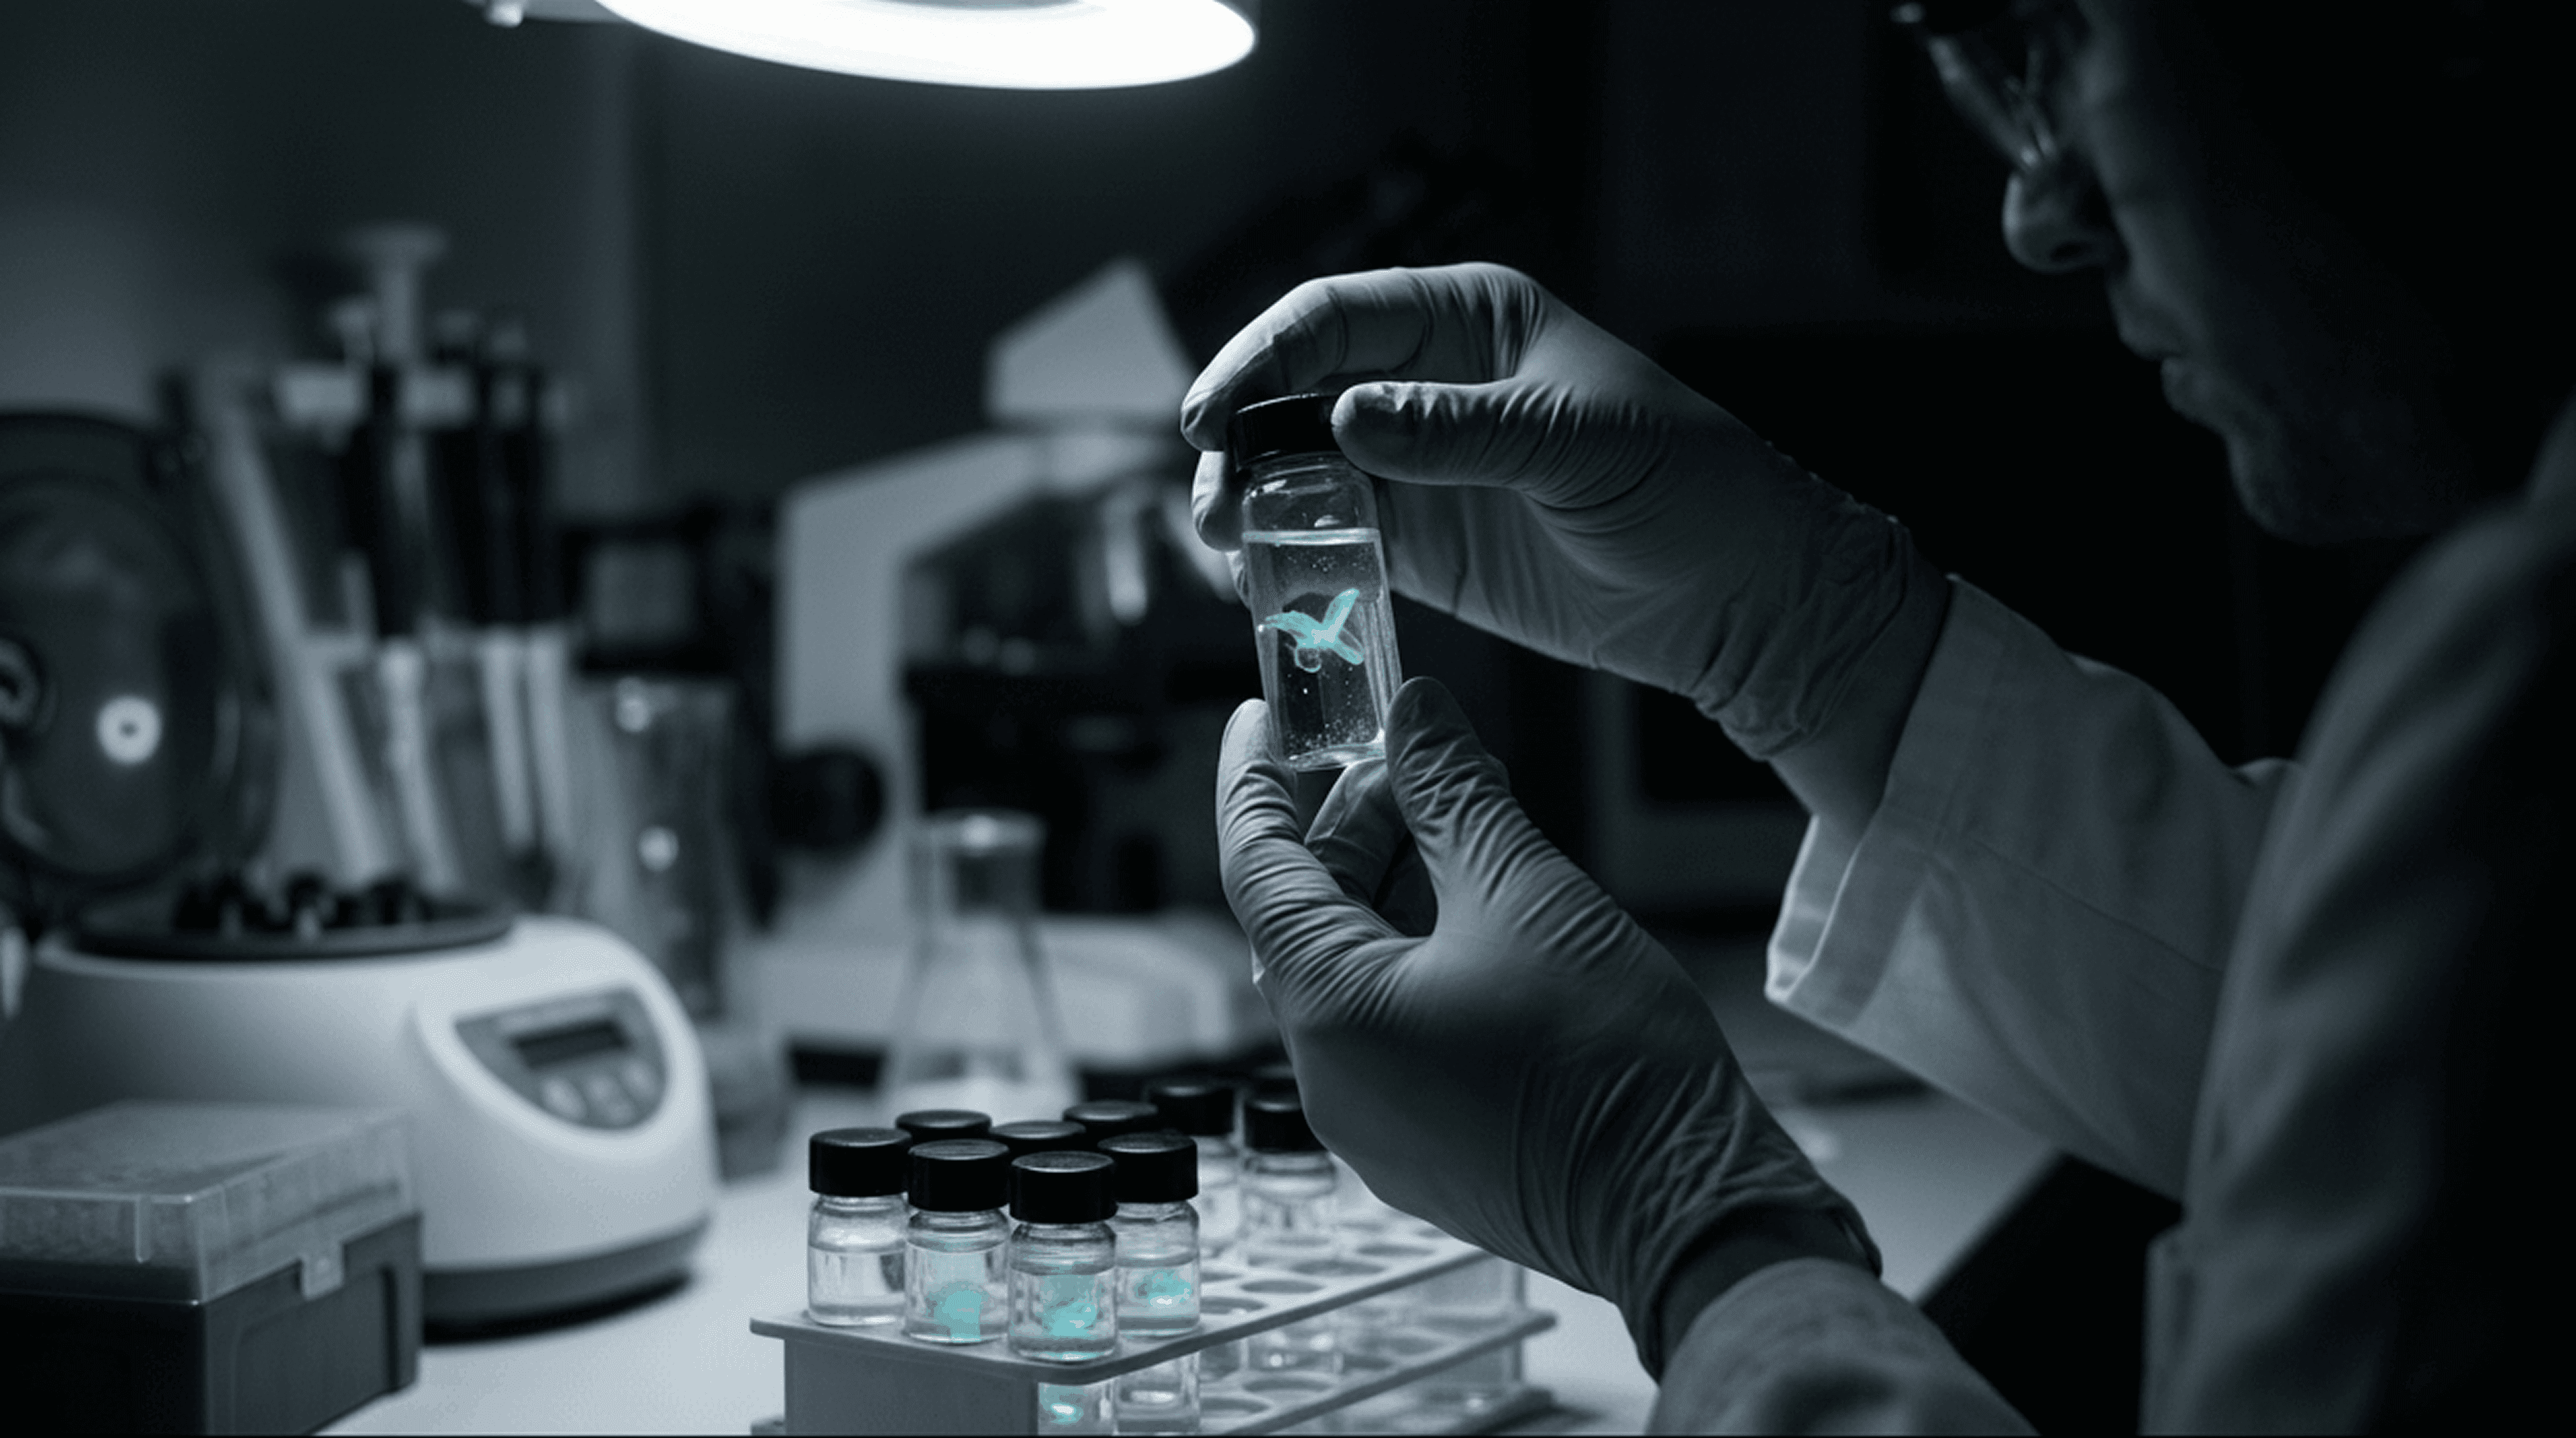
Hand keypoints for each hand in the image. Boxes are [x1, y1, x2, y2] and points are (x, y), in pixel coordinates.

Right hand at [1185, 263, 1942, 757]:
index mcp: (1470, 321)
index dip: (1263, 358)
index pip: (1337, 318)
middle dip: (1239, 435)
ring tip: (1222, 542)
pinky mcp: (1422, 546)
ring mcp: (1418, 467)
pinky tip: (1258, 580)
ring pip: (1299, 469)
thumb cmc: (1689, 488)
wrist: (1741, 596)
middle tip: (1209, 495)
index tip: (1214, 414)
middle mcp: (1428, 385)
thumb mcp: (1579, 443)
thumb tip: (1346, 419)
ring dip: (1251, 501)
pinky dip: (1286, 556)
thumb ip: (1461, 431)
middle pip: (1298, 392)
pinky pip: (1331, 540)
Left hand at [1217, 676, 1876, 1367]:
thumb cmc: (1611, 1067)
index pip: (1257, 866)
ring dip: (1398, 888)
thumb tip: (1416, 716)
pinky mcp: (1423, 1144)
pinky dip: (1420, 954)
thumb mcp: (1528, 891)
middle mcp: (1330, 1075)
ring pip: (1355, 970)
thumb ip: (1455, 792)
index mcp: (1329, 1010)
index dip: (1257, 780)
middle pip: (1309, 917)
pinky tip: (1487, 911)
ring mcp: (1374, 1120)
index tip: (1262, 720)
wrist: (1687, 1212)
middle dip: (1358, 828)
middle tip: (1419, 761)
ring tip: (1471, 823)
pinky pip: (1392, 1025)